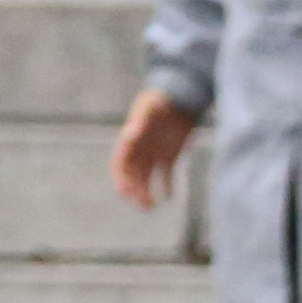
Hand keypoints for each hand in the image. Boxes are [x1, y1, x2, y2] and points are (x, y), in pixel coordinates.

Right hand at [111, 88, 196, 207]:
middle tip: (143, 205)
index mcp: (130, 140)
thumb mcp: (150, 107)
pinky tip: (169, 198)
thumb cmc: (162, 99)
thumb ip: (140, 121)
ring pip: (147, 179)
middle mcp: (140, 150)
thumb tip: (129, 134)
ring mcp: (154, 154)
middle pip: (133, 176)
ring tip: (151, 206)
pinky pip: (166, 176)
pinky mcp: (170, 156)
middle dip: (135, 191)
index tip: (124, 192)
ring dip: (147, 192)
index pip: (120, 164)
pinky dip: (167, 187)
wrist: (182, 96)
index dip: (121, 178)